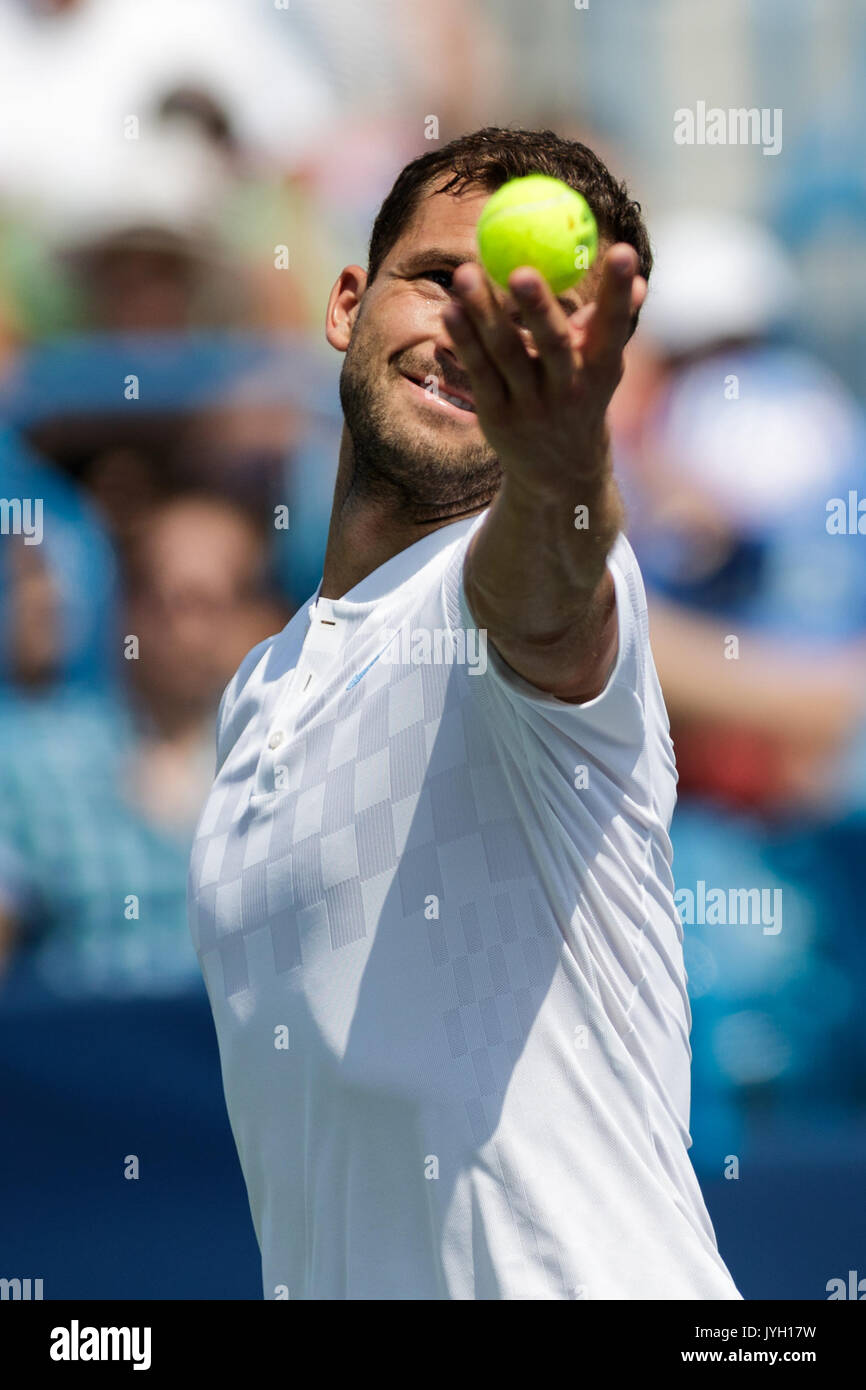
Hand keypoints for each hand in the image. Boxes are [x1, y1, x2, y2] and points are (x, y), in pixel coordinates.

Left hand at [442, 244, 646, 496]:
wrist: (558, 472)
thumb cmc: (580, 399)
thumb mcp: (602, 367)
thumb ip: (609, 321)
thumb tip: (637, 278)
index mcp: (600, 370)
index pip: (613, 327)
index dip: (617, 292)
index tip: (622, 250)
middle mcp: (568, 389)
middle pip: (552, 344)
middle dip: (539, 308)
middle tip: (520, 270)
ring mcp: (530, 405)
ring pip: (506, 354)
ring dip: (484, 314)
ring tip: (466, 274)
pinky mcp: (497, 414)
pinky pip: (479, 372)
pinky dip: (464, 341)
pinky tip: (450, 310)